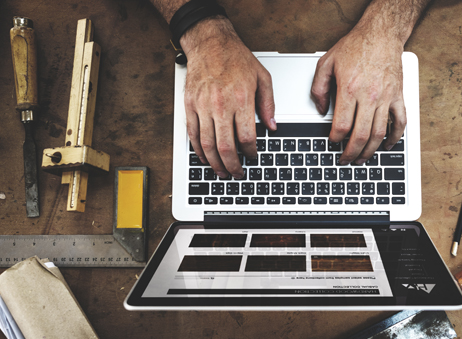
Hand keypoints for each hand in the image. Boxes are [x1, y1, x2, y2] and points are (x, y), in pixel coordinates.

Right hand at [181, 18, 275, 178]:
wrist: (210, 42)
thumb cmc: (235, 58)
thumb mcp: (262, 78)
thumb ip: (268, 104)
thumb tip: (272, 126)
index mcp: (241, 99)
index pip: (247, 138)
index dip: (251, 153)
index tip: (252, 157)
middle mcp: (221, 105)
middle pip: (226, 147)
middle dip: (233, 166)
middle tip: (237, 173)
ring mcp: (203, 106)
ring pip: (208, 145)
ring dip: (215, 163)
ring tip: (221, 171)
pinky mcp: (190, 105)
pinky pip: (193, 134)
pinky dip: (199, 150)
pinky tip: (205, 158)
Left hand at [311, 24, 405, 164]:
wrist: (381, 33)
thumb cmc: (356, 46)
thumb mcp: (327, 62)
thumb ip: (318, 88)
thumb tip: (320, 110)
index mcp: (350, 89)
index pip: (342, 125)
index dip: (335, 140)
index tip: (332, 143)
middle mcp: (369, 96)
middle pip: (361, 135)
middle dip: (351, 153)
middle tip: (345, 159)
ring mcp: (386, 97)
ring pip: (379, 134)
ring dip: (370, 151)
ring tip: (362, 159)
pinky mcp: (398, 96)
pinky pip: (400, 122)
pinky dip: (394, 138)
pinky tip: (387, 146)